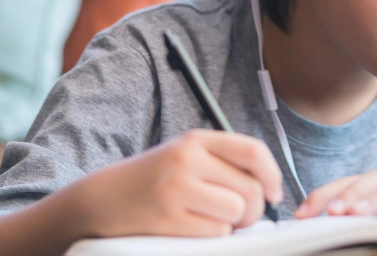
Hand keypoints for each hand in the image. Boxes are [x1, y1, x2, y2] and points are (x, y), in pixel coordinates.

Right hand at [73, 129, 283, 237]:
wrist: (102, 199)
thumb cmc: (154, 180)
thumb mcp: (186, 155)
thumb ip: (223, 163)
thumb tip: (269, 188)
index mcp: (196, 140)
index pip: (253, 151)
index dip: (272, 174)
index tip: (273, 192)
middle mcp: (187, 159)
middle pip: (249, 188)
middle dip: (254, 209)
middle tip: (242, 217)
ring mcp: (175, 189)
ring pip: (236, 211)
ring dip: (234, 224)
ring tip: (216, 220)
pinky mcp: (167, 219)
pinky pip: (215, 232)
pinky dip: (214, 236)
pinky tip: (196, 228)